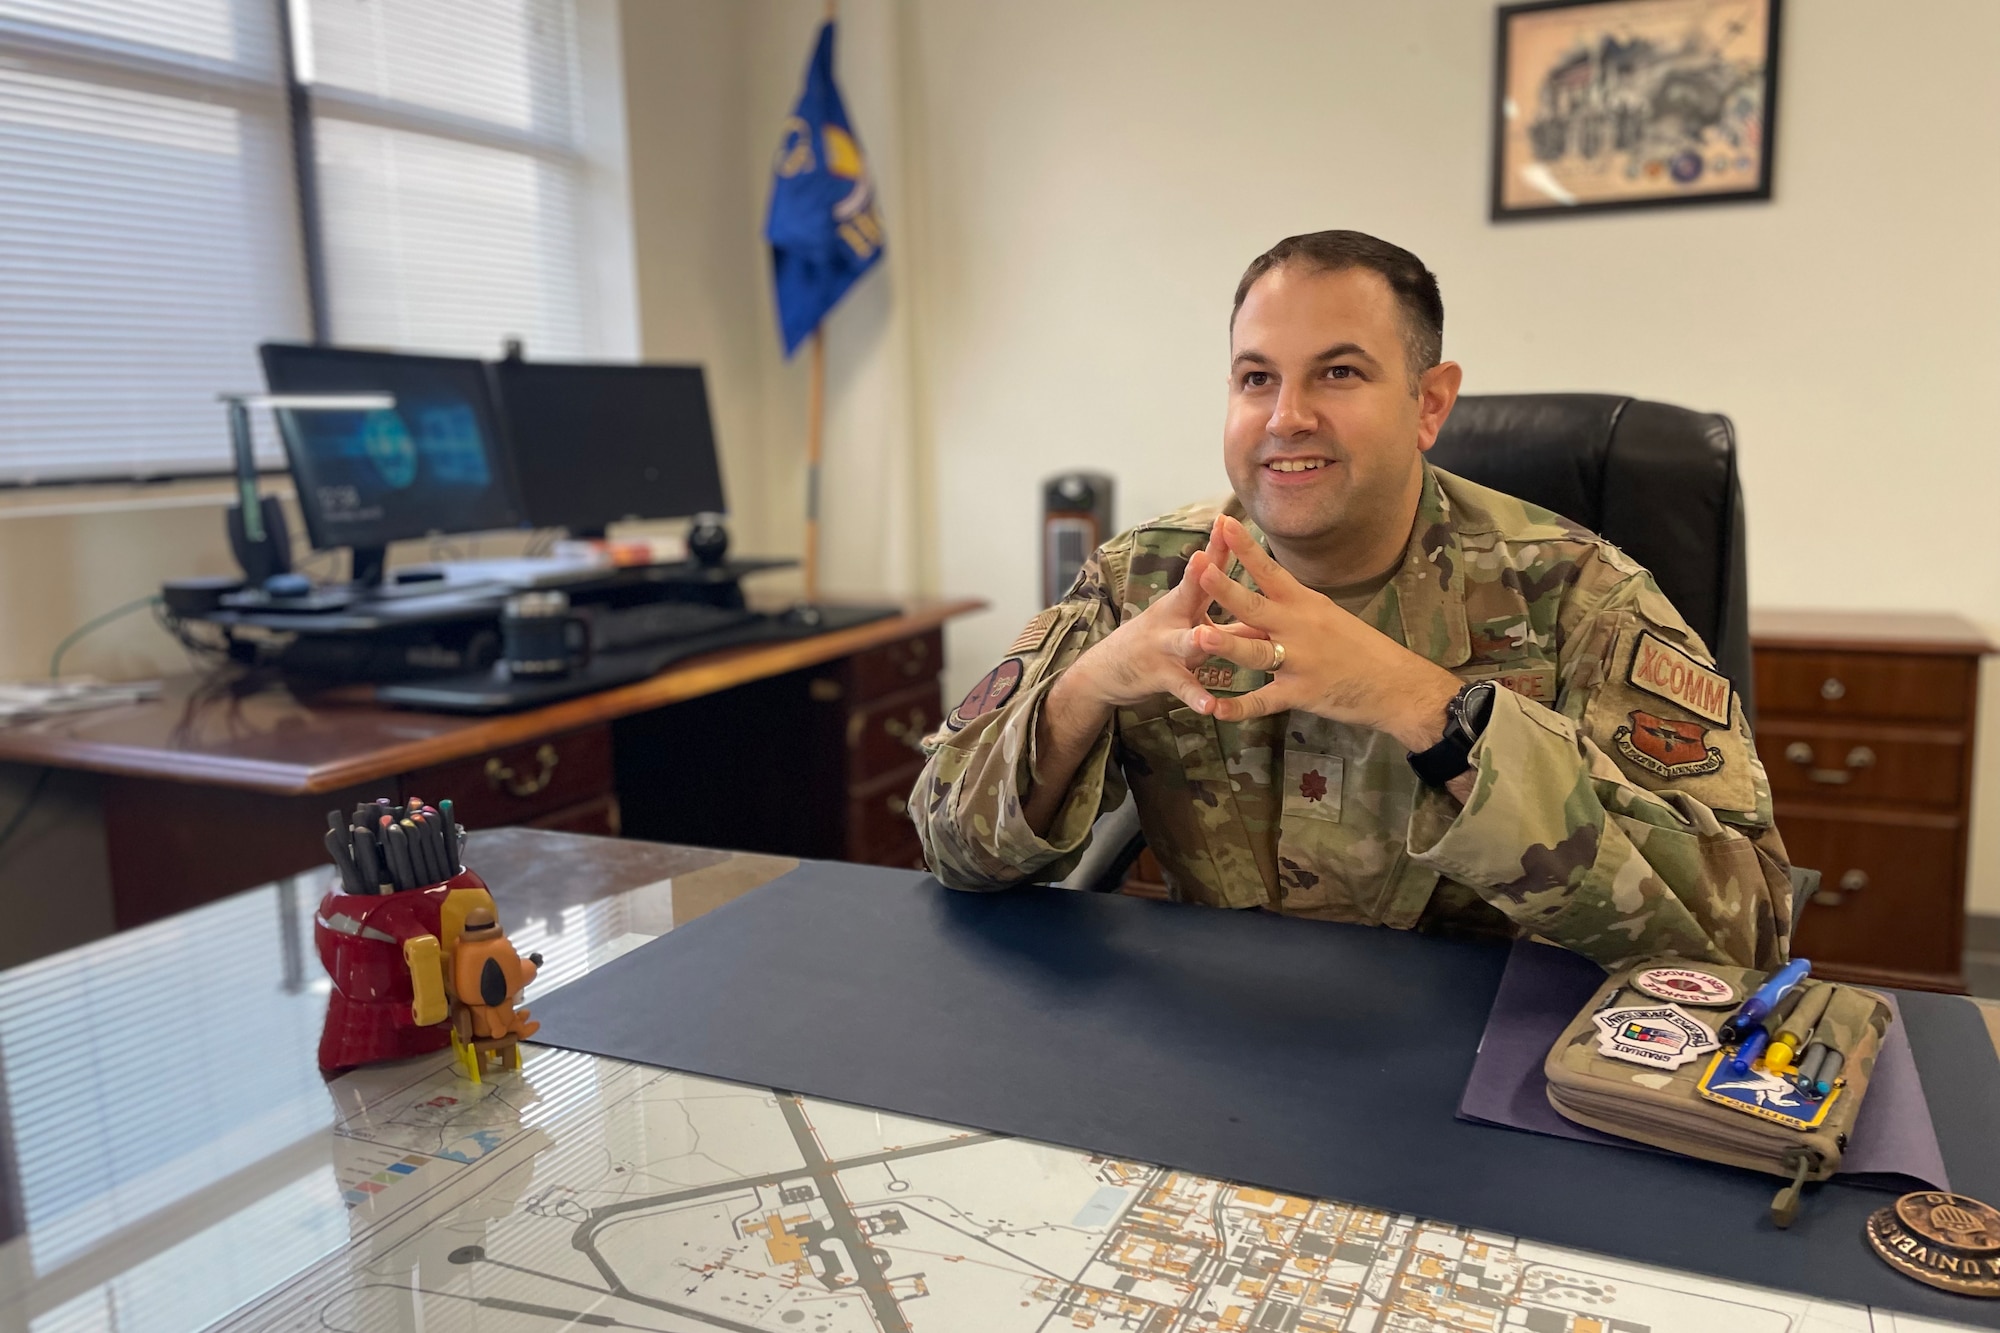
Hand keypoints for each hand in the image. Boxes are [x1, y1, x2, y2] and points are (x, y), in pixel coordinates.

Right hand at [1061, 518, 1231, 715]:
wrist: (1107, 670)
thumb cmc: (1156, 639)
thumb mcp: (1185, 619)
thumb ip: (1220, 610)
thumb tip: (1264, 601)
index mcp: (1183, 602)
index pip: (1203, 570)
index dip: (1215, 546)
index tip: (1228, 520)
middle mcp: (1172, 619)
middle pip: (1189, 594)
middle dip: (1200, 577)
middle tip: (1207, 558)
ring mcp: (1164, 647)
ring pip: (1184, 642)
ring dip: (1195, 639)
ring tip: (1205, 636)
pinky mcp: (1160, 676)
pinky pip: (1181, 687)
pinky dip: (1195, 696)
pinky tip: (1210, 706)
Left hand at [1192, 516, 1462, 748]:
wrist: (1396, 683)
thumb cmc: (1359, 647)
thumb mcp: (1325, 617)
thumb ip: (1286, 611)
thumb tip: (1247, 605)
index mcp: (1305, 603)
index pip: (1270, 571)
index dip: (1245, 548)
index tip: (1223, 522)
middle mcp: (1299, 627)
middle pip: (1255, 605)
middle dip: (1225, 588)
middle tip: (1199, 568)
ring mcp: (1299, 661)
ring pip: (1255, 652)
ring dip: (1227, 644)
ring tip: (1200, 636)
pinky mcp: (1300, 693)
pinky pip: (1264, 702)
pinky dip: (1239, 709)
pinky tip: (1215, 710)